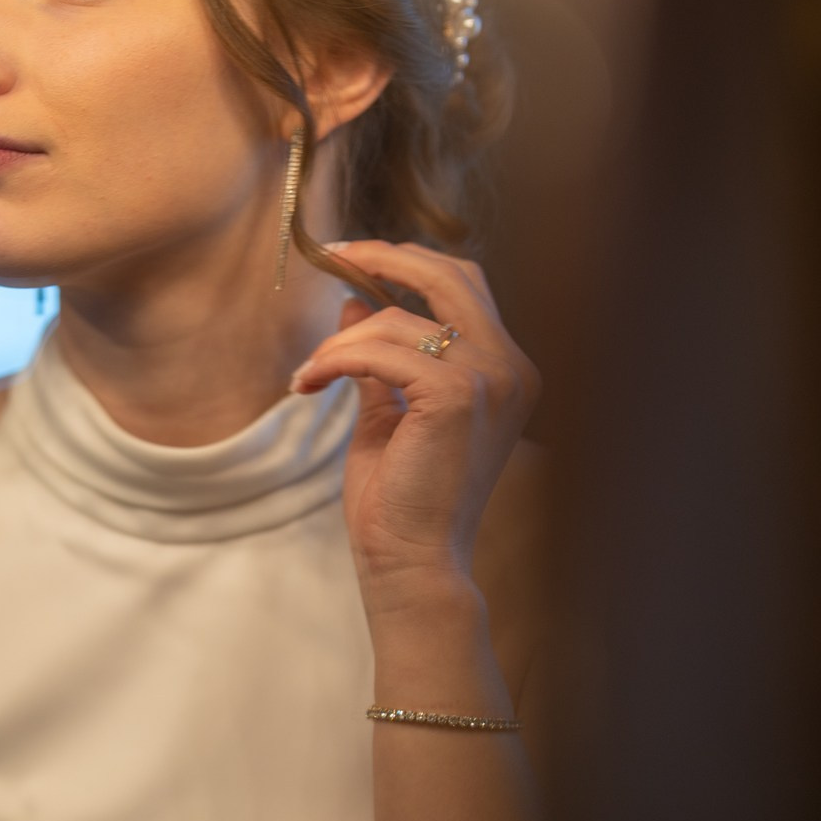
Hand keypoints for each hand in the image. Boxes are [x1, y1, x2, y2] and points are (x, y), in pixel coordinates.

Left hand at [290, 240, 540, 613]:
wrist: (413, 563)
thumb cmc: (402, 501)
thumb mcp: (389, 412)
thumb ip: (381, 356)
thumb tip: (355, 302)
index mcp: (507, 371)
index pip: (465, 285)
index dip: (409, 261)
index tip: (355, 258)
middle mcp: (512, 368)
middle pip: (449, 275)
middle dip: (385, 257)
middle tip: (334, 258)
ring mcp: (491, 379)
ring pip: (399, 319)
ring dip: (339, 343)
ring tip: (308, 376)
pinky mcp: (457, 395)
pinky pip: (381, 350)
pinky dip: (335, 360)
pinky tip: (309, 384)